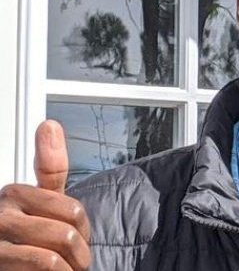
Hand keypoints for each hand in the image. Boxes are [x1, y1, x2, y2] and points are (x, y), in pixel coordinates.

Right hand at [0, 120, 91, 269]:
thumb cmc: (30, 240)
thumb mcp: (44, 201)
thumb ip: (50, 166)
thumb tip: (48, 124)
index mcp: (12, 195)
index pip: (74, 210)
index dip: (84, 230)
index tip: (75, 238)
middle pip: (66, 234)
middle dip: (78, 254)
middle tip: (72, 262)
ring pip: (53, 256)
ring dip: (69, 269)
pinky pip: (44, 267)